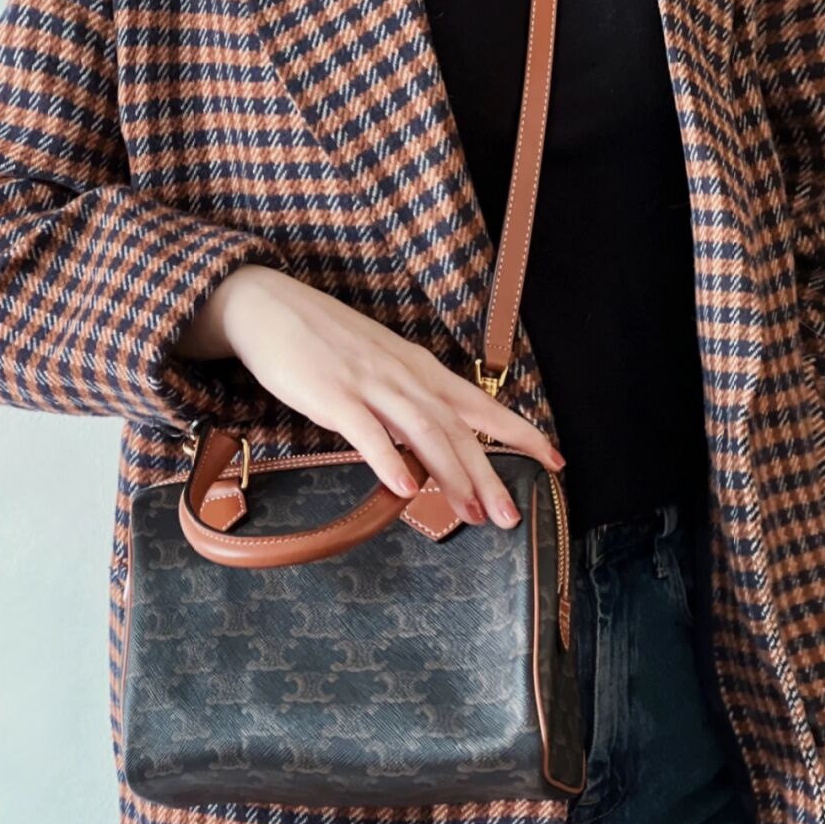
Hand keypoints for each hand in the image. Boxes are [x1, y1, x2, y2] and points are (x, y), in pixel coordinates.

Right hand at [174, 264, 564, 526]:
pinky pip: (367, 432)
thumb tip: (429, 453)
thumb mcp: (381, 368)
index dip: (522, 434)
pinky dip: (389, 460)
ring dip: (451, 476)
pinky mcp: (333, 395)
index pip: (483, 405)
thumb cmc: (325, 343)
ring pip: (424, 432)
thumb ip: (408, 406)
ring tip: (472, 514)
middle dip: (489, 475)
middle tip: (511, 517)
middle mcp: (406, 376)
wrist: (268, 306)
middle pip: (459, 428)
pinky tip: (407, 489)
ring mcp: (371, 384)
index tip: (556, 462)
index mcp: (421, 370)